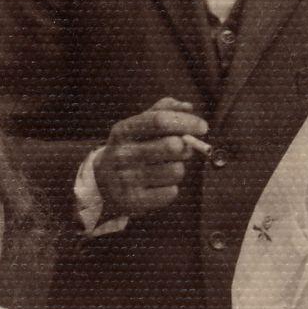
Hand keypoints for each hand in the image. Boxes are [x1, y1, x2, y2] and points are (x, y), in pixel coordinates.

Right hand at [97, 100, 210, 217]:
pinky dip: (171, 188)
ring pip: (176, 171)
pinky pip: (171, 192)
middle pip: (172, 146)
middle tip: (184, 150)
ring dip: (179, 168)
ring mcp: (126, 179)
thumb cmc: (131, 148)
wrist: (103, 184)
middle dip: (186, 147)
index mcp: (123, 130)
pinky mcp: (134, 201)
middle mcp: (121, 154)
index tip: (203, 127)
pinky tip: (158, 185)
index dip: (186, 122)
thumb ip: (163, 111)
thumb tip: (188, 107)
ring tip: (166, 168)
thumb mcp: (139, 126)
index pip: (159, 121)